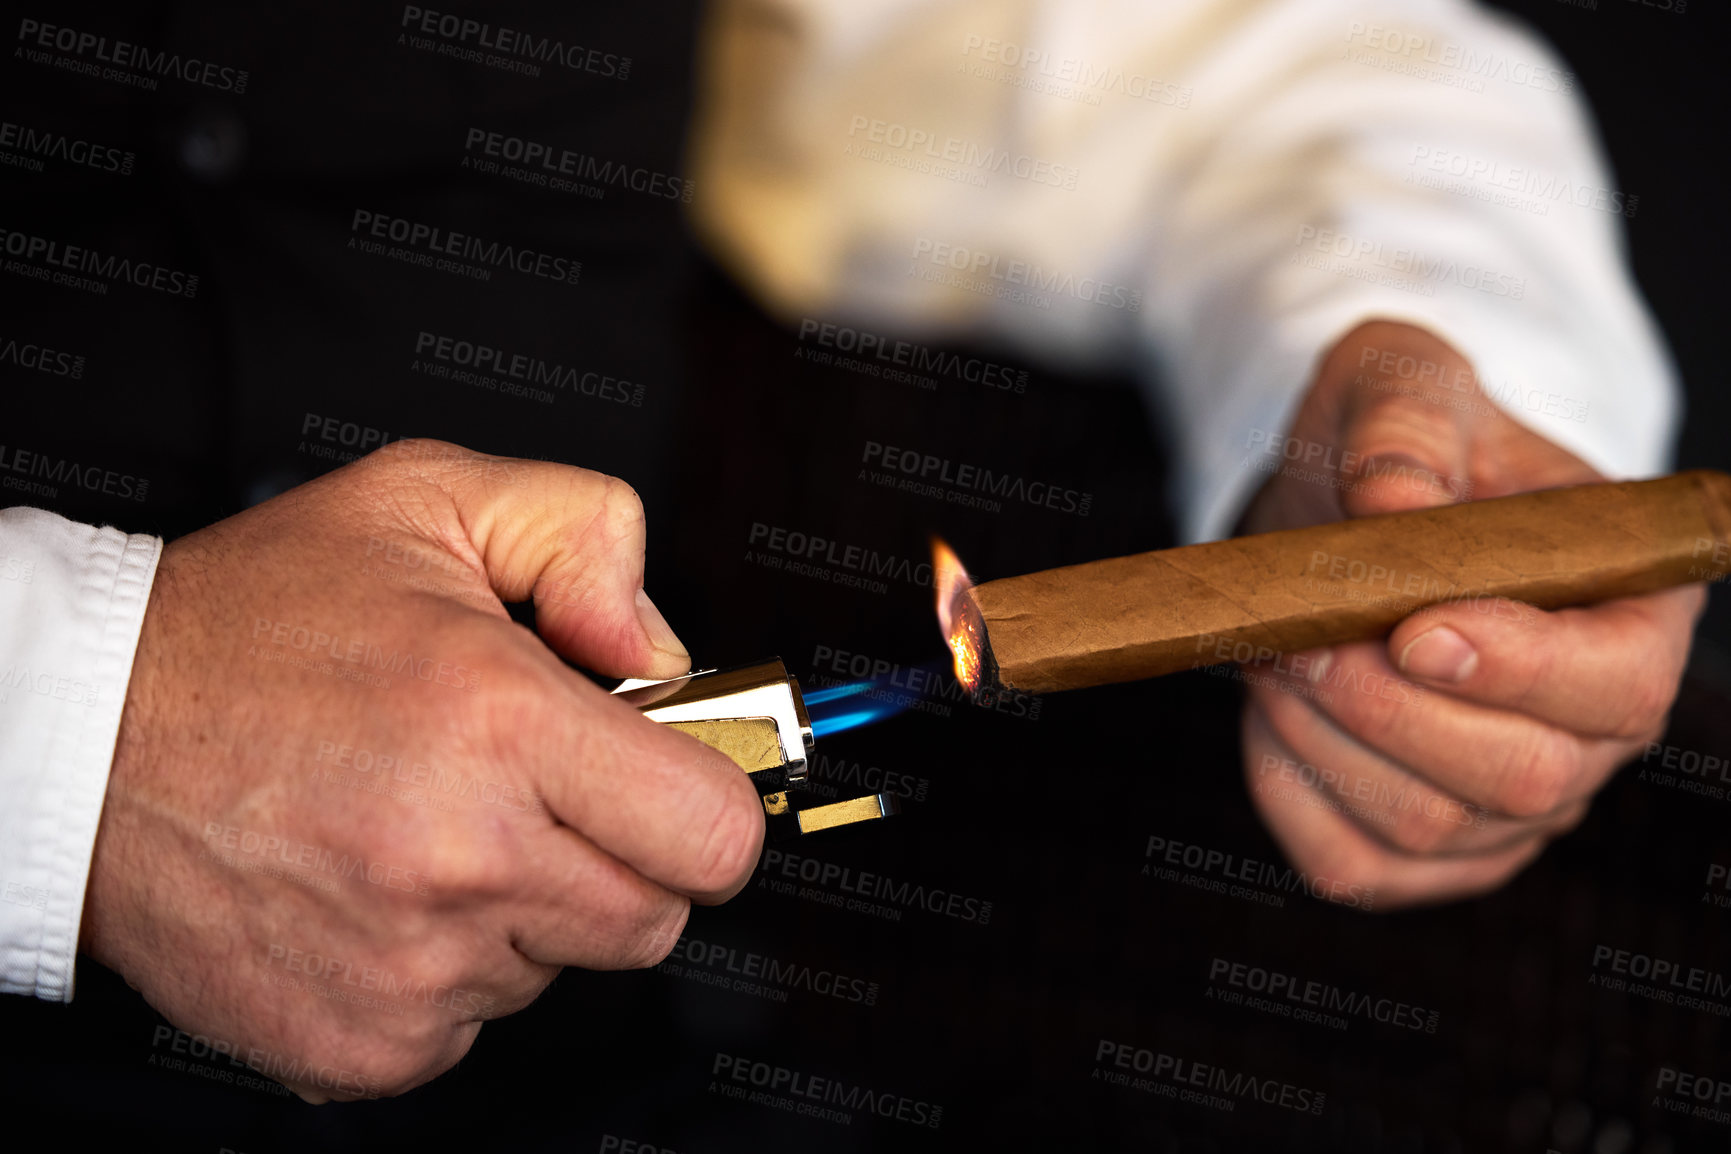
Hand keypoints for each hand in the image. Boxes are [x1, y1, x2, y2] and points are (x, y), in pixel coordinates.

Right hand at [82, 439, 764, 1098]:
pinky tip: (385, 891)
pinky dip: (452, 969)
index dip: (714, 804)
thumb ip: (587, 536)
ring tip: (435, 824)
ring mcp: (409, 968)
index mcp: (501, 722)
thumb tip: (665, 650)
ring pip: (561, 967)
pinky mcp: (360, 1042)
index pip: (715, 833)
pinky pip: (475, 1023)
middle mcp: (462, 857)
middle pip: (655, 916)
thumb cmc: (255, 622)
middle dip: (627, 855)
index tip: (675, 777)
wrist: (84, 738)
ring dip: (529, 908)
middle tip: (545, 790)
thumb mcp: (431, 501)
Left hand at [1237, 321, 1703, 908]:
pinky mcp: (1426, 849)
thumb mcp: (1404, 390)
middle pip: (1521, 778)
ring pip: (1426, 827)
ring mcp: (1515, 806)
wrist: (1346, 507)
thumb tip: (1391, 503)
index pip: (1614, 685)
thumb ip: (1404, 432)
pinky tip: (1273, 713)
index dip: (1517, 671)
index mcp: (1635, 612)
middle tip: (1300, 637)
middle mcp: (1593, 730)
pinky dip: (1291, 795)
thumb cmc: (1401, 444)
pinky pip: (1356, 867)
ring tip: (1275, 652)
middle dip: (1389, 709)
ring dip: (1325, 742)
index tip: (1412, 628)